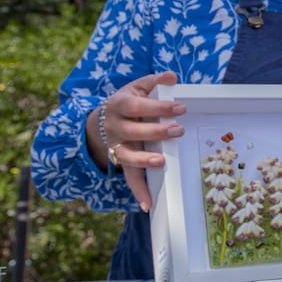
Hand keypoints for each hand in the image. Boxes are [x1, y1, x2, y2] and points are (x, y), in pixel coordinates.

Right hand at [100, 71, 184, 211]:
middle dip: (156, 131)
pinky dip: (138, 192)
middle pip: (134, 132)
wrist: (100, 120)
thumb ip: (155, 81)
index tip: (180, 108)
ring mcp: (117, 146)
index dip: (158, 107)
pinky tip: (148, 205)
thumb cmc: (129, 101)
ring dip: (143, 160)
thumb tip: (171, 76)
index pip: (139, 107)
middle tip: (178, 130)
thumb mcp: (138, 87)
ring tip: (160, 162)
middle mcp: (115, 127)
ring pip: (127, 156)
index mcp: (120, 105)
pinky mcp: (121, 161)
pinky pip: (129, 178)